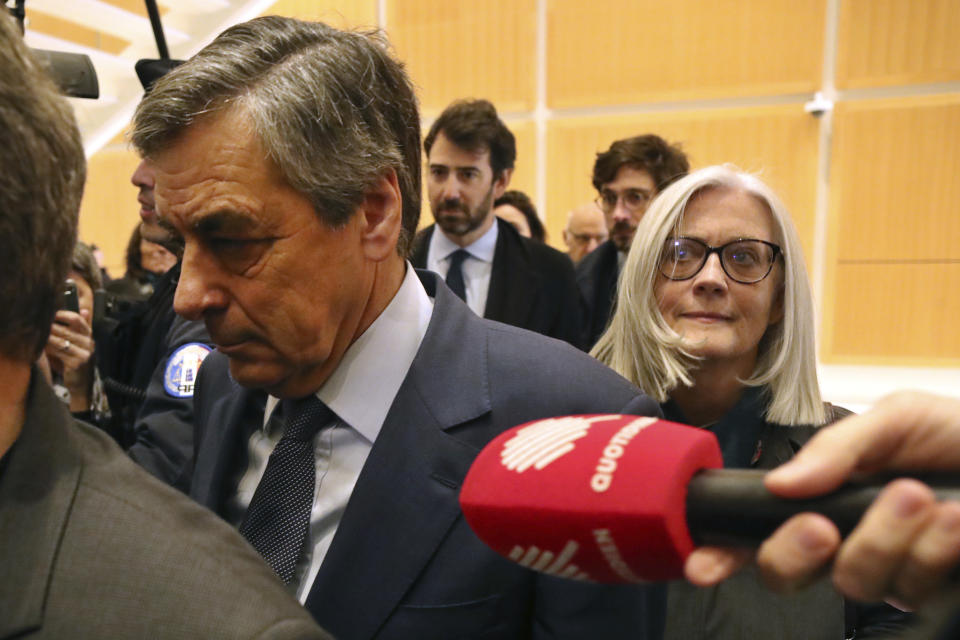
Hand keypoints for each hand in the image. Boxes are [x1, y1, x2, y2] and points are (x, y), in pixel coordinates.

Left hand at [44, 309, 94, 409]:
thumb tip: (83, 310)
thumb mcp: (79, 342)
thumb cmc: (76, 359)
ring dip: (47, 337)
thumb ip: (79, 327)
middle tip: (37, 325)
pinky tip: (41, 347)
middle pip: (66, 330)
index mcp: (89, 335)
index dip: (62, 315)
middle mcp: (89, 343)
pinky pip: (59, 352)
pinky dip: (49, 349)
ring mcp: (84, 353)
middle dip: (50, 327)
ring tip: (37, 335)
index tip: (49, 314)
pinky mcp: (77, 363)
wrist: (81, 382)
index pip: (77, 319)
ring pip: (61, 341)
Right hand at [685, 391, 959, 607]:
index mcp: (824, 496)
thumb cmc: (959, 436)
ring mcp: (889, 571)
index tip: (703, 564)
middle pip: (786, 573)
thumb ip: (837, 448)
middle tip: (824, 524)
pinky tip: (953, 521)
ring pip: (854, 583)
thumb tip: (782, 483)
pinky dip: (932, 550)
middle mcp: (846, 539)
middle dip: (796, 550)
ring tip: (922, 498)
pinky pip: (909, 590)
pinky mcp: (931, 594)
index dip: (723, 551)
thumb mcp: (895, 419)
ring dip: (886, 538)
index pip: (759, 530)